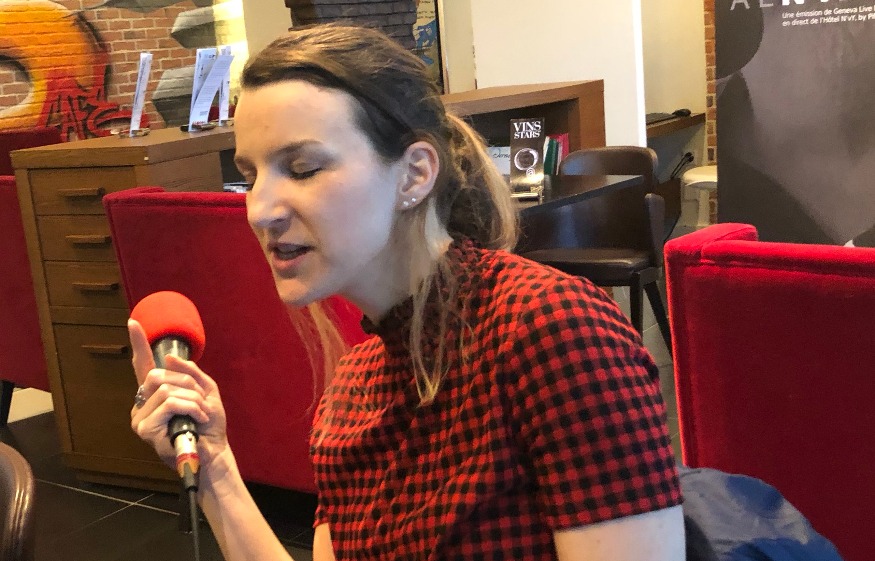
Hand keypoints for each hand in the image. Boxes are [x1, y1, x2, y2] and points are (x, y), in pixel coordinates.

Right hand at [128, 319, 228, 471]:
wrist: (214, 452)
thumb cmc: (209, 425)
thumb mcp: (206, 391)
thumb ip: (190, 373)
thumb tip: (168, 358)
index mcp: (156, 394)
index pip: (143, 366)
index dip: (138, 344)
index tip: (133, 323)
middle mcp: (143, 405)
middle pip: (158, 375)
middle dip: (187, 384)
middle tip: (200, 402)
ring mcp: (141, 418)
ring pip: (166, 390)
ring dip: (192, 399)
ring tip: (200, 414)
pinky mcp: (145, 430)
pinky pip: (170, 404)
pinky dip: (190, 407)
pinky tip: (197, 420)